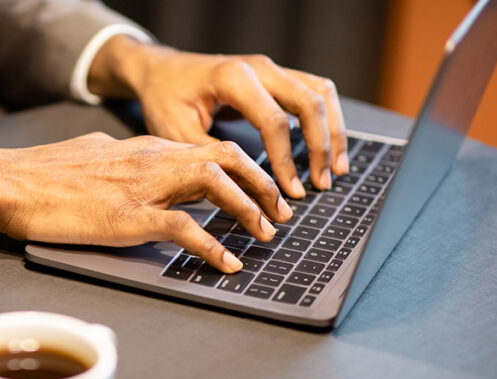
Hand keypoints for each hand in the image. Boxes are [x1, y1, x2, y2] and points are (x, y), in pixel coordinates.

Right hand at [0, 133, 292, 272]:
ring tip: (265, 234)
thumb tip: (135, 171)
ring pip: (213, 182)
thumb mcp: (91, 155)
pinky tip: (226, 262)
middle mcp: (150, 158)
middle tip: (280, 212)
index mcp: (143, 147)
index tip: (261, 189)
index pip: (208, 147)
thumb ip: (121, 161)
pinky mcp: (127, 215)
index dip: (243, 168)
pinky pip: (184, 226)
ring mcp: (141, 185)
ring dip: (247, 208)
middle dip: (260, 183)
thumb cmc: (41, 174)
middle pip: (224, 157)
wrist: (9, 182)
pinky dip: (212, 245)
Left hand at [87, 35, 348, 198]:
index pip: (274, 121)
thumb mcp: (178, 133)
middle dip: (321, 146)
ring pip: (320, 92)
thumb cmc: (165, 99)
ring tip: (335, 169)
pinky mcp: (275, 76)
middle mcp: (258, 67)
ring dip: (333, 131)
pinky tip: (328, 147)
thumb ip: (214, 158)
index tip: (291, 192)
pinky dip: (326, 119)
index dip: (286, 160)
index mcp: (233, 78)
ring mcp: (270, 68)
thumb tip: (249, 193)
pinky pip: (313, 91)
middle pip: (309, 102)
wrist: (161, 71)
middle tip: (322, 184)